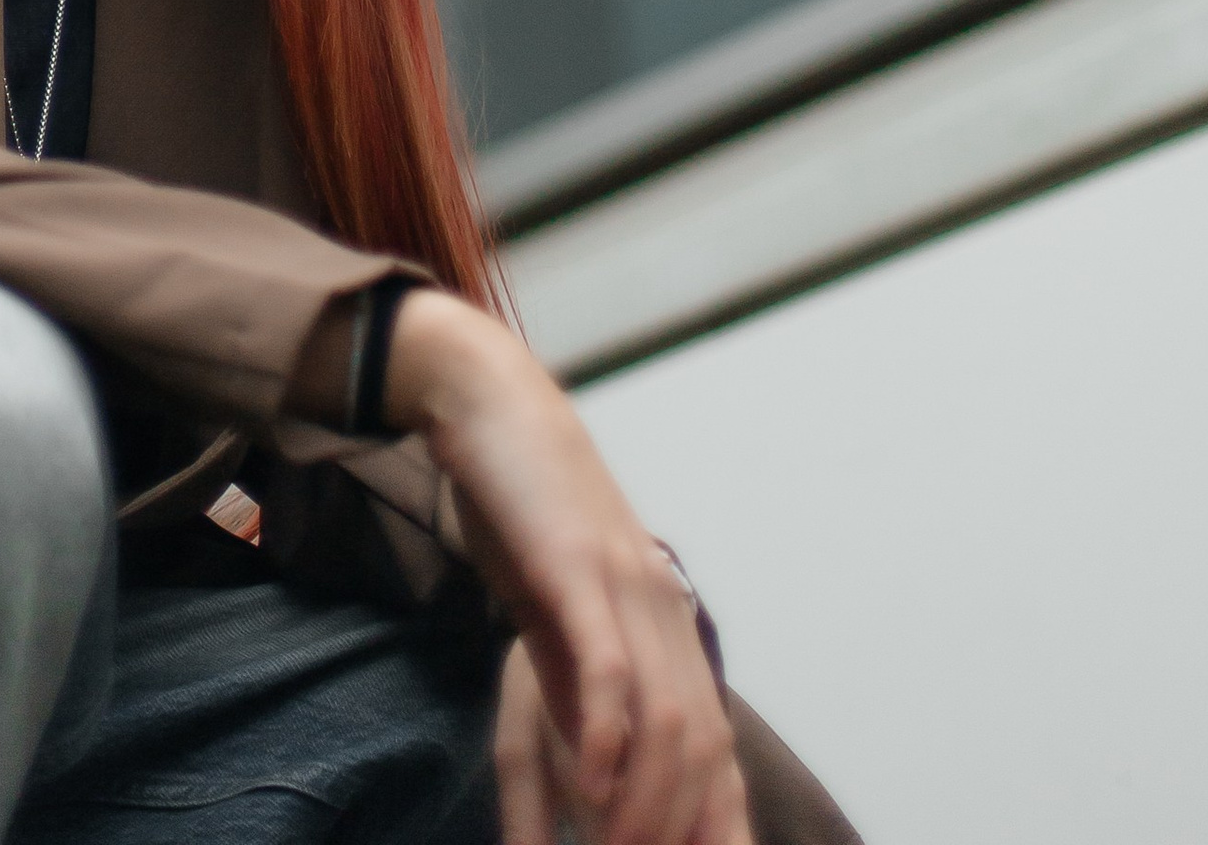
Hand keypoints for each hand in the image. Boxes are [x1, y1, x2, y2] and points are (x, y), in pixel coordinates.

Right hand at [385, 292, 747, 844]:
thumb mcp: (560, 612)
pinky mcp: (579, 567)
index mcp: (667, 625)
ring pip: (666, 722)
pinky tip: (591, 784)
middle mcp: (665, 610)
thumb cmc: (521, 512)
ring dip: (644, 805)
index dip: (715, 824)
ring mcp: (628, 586)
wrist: (491, 405)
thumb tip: (596, 768)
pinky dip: (606, 737)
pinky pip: (610, 668)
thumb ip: (582, 683)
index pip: (716, 750)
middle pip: (704, 750)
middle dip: (680, 829)